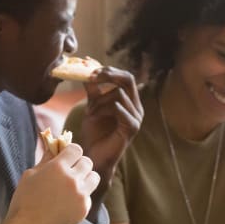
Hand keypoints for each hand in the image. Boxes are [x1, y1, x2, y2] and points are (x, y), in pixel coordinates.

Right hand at [6, 143, 99, 223]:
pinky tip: (69, 202)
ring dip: (86, 178)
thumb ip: (45, 159)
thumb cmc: (24, 201)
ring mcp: (80, 195)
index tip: (66, 157)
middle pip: (87, 162)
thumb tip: (54, 146)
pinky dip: (82, 196)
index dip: (71, 152)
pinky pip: (89, 195)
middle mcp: (72, 179)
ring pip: (94, 177)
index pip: (76, 149)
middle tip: (70, 172)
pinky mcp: (84, 209)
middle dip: (79, 164)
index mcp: (57, 167)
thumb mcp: (30, 175)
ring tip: (75, 184)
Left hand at [78, 67, 142, 193]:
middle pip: (128, 80)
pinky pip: (120, 109)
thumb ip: (93, 89)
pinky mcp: (132, 128)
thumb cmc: (94, 133)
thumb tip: (87, 66)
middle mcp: (137, 108)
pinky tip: (93, 116)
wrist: (93, 157)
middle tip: (91, 77)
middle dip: (108, 75)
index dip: (109, 70)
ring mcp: (136, 118)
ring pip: (119, 94)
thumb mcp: (92, 106)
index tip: (90, 69)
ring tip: (89, 112)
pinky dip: (105, 109)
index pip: (125, 77)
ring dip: (100, 100)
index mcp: (130, 101)